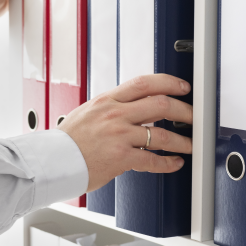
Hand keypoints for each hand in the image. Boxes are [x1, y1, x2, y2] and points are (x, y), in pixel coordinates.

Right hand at [59, 74, 193, 192]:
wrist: (52, 161)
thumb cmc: (68, 140)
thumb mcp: (89, 112)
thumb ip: (113, 107)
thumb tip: (135, 105)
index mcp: (108, 100)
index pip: (144, 83)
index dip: (169, 82)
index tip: (182, 87)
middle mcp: (115, 115)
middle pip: (160, 105)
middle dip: (184, 110)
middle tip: (193, 116)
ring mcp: (119, 136)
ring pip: (162, 134)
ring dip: (182, 140)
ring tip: (190, 144)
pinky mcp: (121, 158)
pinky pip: (152, 160)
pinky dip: (168, 163)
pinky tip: (174, 163)